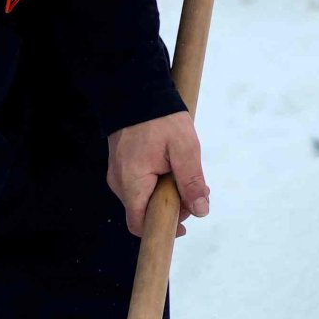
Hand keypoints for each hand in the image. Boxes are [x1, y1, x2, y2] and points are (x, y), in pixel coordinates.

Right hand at [106, 112, 210, 234]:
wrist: (136, 89)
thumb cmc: (159, 118)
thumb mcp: (184, 149)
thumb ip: (191, 182)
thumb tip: (200, 210)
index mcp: (131, 182)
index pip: (140, 224)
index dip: (162, 229)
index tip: (183, 225)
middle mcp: (119, 182)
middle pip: (145, 211)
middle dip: (173, 207)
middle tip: (197, 191)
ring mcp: (118, 173)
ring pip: (144, 197)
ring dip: (167, 193)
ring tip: (187, 174)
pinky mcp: (122, 164)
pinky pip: (140, 183)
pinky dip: (158, 182)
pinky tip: (174, 168)